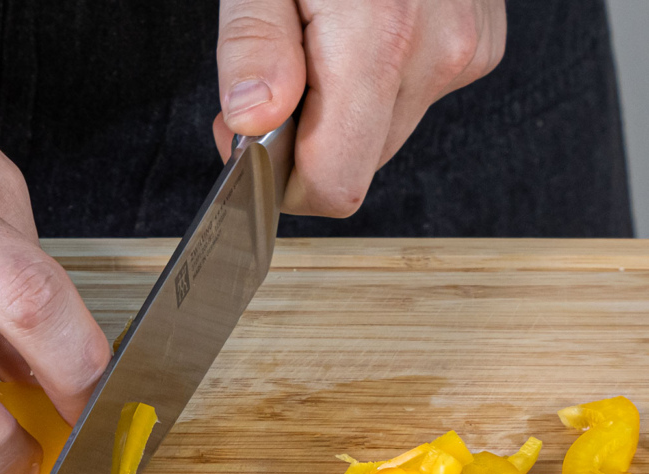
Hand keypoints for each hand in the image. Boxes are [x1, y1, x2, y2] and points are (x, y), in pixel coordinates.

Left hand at [213, 0, 505, 216]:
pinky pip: (416, 94)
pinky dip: (379, 81)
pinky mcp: (481, 41)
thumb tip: (252, 120)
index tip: (250, 145)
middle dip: (307, 142)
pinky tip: (362, 28)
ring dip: (342, 111)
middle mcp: (438, 55)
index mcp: (379, 44)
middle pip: (359, 164)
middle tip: (273, 81)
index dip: (284, 184)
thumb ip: (253, 46)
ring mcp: (467, 49)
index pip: (336, 185)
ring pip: (386, 133)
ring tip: (319, 42)